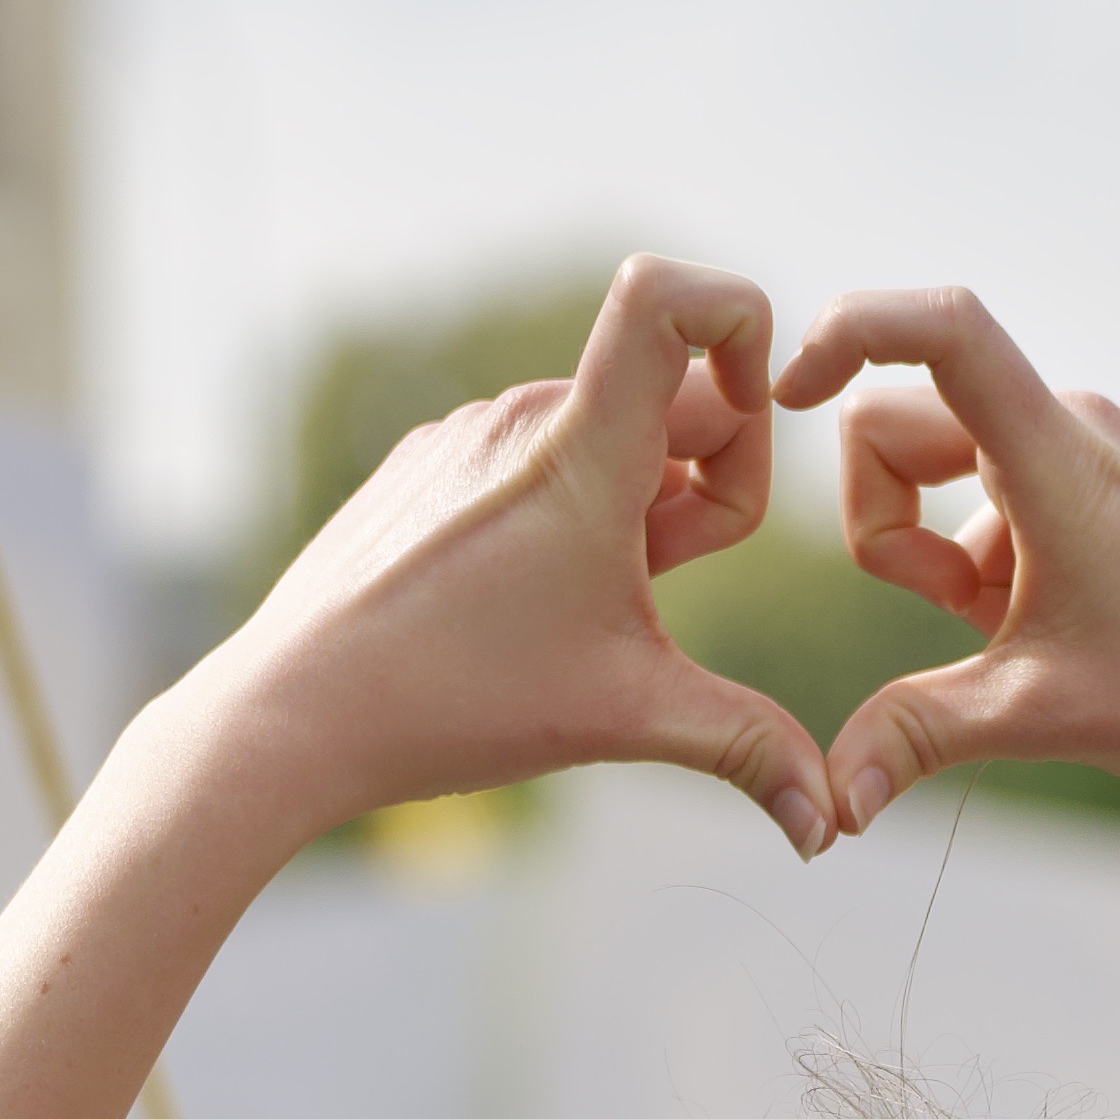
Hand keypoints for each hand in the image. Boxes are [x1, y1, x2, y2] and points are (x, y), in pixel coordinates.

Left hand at [182, 253, 827, 850]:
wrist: (290, 714)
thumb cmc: (453, 703)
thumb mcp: (626, 716)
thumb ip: (748, 748)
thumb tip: (829, 823)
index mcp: (582, 448)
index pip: (672, 295)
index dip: (744, 326)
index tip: (754, 418)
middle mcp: (523, 413)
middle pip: (679, 395)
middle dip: (707, 487)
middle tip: (662, 583)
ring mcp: (470, 433)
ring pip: (612, 432)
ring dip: (639, 506)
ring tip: (586, 604)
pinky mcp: (430, 463)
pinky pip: (540, 454)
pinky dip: (569, 510)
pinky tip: (524, 595)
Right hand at [779, 288, 1119, 832]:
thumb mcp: (1042, 717)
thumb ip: (914, 738)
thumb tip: (827, 805)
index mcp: (1055, 456)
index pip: (940, 326)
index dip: (844, 329)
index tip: (784, 393)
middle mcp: (1075, 425)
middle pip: (903, 423)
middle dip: (886, 527)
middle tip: (957, 622)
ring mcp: (1098, 449)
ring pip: (950, 468)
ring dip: (943, 553)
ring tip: (1018, 636)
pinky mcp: (1114, 480)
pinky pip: (1003, 494)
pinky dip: (992, 558)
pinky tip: (1055, 629)